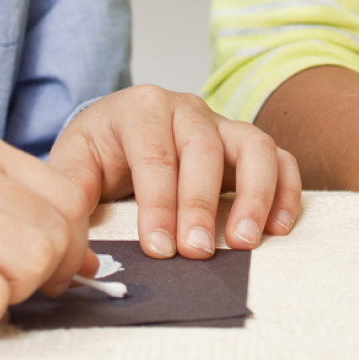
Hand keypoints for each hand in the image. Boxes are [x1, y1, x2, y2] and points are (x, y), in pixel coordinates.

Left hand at [48, 84, 302, 258]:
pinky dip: (285, 191)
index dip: (158, 203)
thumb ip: (73, 187)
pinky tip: (277, 228)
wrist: (118, 127)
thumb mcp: (74, 159)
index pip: (154, 154)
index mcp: (142, 108)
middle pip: (203, 151)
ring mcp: (222, 124)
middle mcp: (187, 109)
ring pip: (253, 147)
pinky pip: (279, 159)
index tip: (159, 247)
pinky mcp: (245, 145)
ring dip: (254, 195)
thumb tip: (73, 224)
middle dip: (200, 205)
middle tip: (196, 251)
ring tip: (242, 241)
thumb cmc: (100, 147)